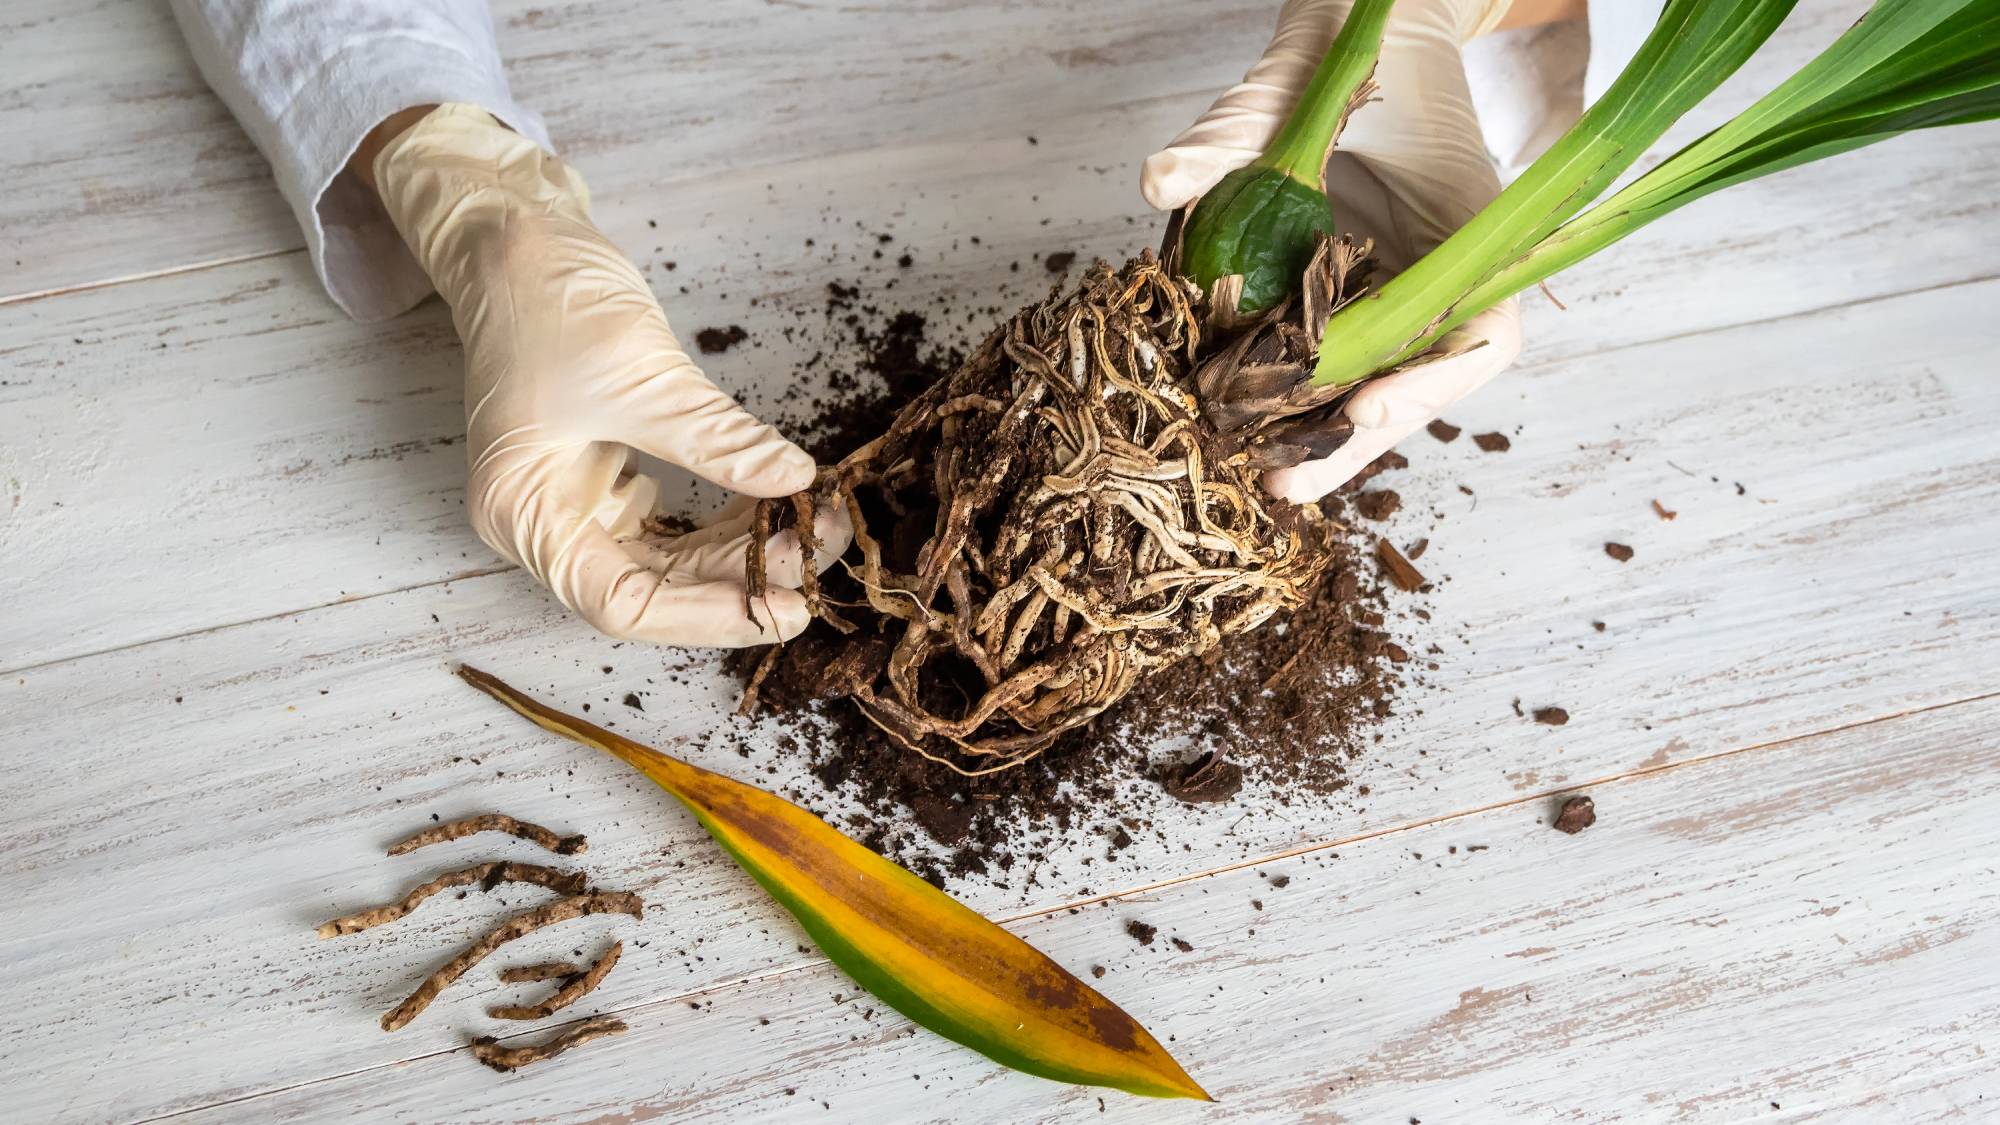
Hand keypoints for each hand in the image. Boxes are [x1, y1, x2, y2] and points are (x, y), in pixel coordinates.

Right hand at [371, 105, 846, 645]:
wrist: (513, 237)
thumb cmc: (547, 299)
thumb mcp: (641, 376)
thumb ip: (719, 439)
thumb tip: (796, 480)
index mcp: (523, 515)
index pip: (621, 604)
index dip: (709, 615)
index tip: (785, 607)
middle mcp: (541, 523)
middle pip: (650, 590)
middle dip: (739, 579)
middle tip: (821, 555)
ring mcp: (570, 501)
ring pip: (667, 561)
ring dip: (738, 551)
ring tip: (814, 527)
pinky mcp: (599, 475)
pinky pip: (669, 525)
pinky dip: (721, 521)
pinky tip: (773, 505)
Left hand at [1142, 0, 1524, 501]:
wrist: (1350, 34)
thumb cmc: (1344, 51)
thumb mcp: (1287, 83)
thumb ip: (1231, 131)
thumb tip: (1159, 182)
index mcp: (1469, 228)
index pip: (1481, 335)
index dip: (1432, 383)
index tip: (1367, 412)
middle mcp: (1440, 273)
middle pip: (1419, 385)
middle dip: (1352, 443)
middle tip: (1284, 487)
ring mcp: (1395, 289)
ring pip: (1372, 384)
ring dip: (1317, 435)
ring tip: (1257, 479)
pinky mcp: (1347, 296)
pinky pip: (1327, 357)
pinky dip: (1286, 394)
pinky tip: (1235, 425)